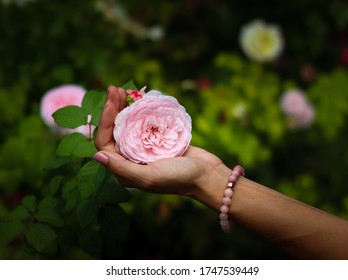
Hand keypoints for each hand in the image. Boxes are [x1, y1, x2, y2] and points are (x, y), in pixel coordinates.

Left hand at [94, 85, 229, 199]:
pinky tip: (139, 97)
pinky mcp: (156, 139)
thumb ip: (122, 169)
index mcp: (124, 169)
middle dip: (112, 109)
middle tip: (114, 88)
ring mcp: (143, 147)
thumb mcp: (149, 177)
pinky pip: (143, 121)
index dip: (104, 122)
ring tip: (124, 88)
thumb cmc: (178, 178)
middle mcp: (130, 158)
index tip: (111, 102)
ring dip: (123, 106)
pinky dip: (139, 109)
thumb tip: (96, 156)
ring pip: (127, 124)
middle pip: (114, 130)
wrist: (206, 175)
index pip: (104, 143)